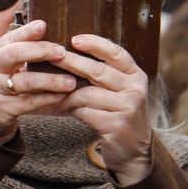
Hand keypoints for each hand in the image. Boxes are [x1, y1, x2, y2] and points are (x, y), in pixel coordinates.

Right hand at [0, 20, 76, 142]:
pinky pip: (27, 103)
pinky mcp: (3, 109)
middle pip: (14, 54)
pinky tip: (61, 96)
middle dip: (40, 51)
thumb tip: (52, 31)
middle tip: (62, 52)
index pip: (11, 38)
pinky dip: (46, 99)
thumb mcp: (7, 63)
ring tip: (70, 81)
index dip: (27, 31)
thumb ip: (24, 49)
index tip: (44, 25)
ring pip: (24, 81)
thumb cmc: (3, 81)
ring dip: (50, 80)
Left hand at [53, 34, 152, 185]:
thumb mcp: (118, 91)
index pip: (116, 53)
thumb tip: (67, 54)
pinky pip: (86, 112)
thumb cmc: (118, 114)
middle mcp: (135, 89)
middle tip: (51, 57)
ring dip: (67, 93)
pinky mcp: (117, 125)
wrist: (133, 150)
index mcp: (136, 75)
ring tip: (51, 90)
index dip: (95, 44)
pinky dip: (71, 109)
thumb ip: (102, 75)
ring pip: (88, 93)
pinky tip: (62, 108)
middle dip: (71, 62)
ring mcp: (128, 108)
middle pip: (98, 71)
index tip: (74, 39)